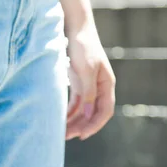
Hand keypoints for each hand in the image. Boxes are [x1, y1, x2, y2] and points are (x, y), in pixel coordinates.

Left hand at [64, 25, 115, 140]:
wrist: (75, 28)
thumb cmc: (83, 46)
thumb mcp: (85, 70)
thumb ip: (89, 93)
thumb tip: (90, 115)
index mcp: (106, 84)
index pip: (105, 111)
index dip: (95, 125)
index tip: (83, 135)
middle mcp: (100, 87)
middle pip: (93, 113)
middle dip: (81, 126)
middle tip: (67, 137)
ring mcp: (89, 86)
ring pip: (83, 110)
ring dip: (74, 122)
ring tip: (61, 133)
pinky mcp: (78, 83)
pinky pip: (76, 103)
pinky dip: (68, 113)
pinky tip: (60, 121)